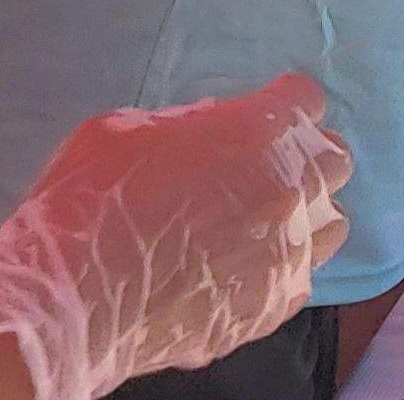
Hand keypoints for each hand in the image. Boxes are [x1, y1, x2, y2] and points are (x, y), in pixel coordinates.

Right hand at [0, 75, 351, 399]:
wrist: (70, 300)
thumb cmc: (87, 204)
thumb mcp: (126, 131)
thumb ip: (188, 126)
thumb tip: (213, 133)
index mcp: (258, 133)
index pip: (305, 100)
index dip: (283, 103)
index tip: (268, 111)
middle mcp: (289, 189)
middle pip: (332, 159)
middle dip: (304, 155)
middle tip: (268, 165)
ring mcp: (288, 252)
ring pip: (332, 223)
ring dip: (306, 214)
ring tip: (265, 220)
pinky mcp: (276, 304)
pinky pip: (302, 277)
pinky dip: (282, 267)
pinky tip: (245, 268)